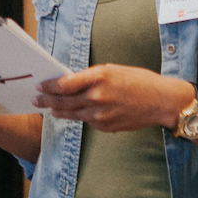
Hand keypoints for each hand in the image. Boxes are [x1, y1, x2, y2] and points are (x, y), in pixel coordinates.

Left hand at [36, 65, 191, 132]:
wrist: (161, 102)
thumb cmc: (139, 81)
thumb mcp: (114, 70)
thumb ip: (91, 77)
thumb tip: (70, 82)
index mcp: (98, 77)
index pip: (64, 83)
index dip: (49, 86)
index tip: (40, 85)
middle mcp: (97, 96)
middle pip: (63, 101)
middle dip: (47, 101)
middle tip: (36, 100)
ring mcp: (100, 115)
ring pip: (72, 114)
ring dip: (59, 111)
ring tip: (50, 109)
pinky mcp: (105, 126)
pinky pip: (87, 121)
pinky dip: (79, 116)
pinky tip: (72, 114)